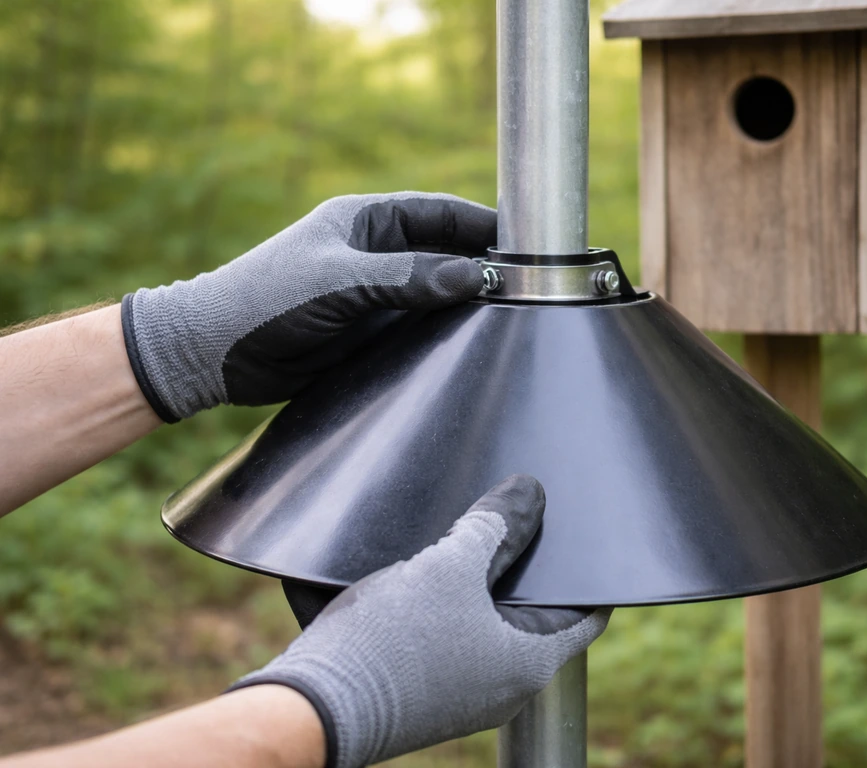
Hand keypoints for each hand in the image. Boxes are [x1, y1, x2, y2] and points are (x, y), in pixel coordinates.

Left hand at [121, 192, 492, 421]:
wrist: (214, 352)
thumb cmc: (266, 298)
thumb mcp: (340, 282)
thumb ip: (407, 278)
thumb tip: (475, 277)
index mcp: (365, 221)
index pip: (438, 212)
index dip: (482, 223)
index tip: (527, 240)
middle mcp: (374, 253)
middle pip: (444, 251)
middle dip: (483, 263)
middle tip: (530, 283)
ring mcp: (373, 293)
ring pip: (435, 291)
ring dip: (466, 300)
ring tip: (514, 314)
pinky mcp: (368, 330)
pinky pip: (418, 326)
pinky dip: (445, 331)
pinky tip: (473, 342)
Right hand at [230, 475, 610, 767]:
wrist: (312, 707)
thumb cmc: (390, 642)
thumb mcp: (449, 566)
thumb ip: (494, 525)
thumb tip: (528, 493)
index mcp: (529, 663)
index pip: (586, 613)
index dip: (587, 573)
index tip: (579, 540)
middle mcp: (506, 688)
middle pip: (532, 615)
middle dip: (521, 570)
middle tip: (512, 526)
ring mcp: (465, 696)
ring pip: (488, 626)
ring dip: (477, 588)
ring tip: (461, 546)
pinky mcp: (426, 695)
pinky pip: (451, 643)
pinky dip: (445, 612)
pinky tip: (420, 581)